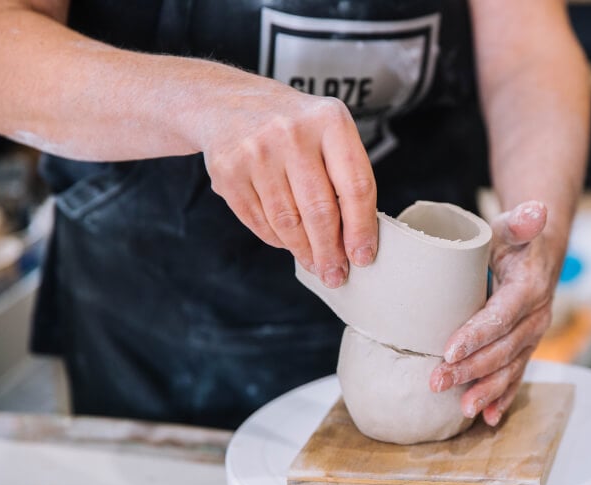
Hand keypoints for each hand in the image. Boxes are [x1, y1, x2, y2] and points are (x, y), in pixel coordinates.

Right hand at [199, 74, 377, 287]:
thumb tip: (356, 242)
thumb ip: (345, 178)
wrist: (227, 103)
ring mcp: (256, 151)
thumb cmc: (294, 127)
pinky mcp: (228, 172)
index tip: (363, 257)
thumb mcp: (328, 133)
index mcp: (330, 120)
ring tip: (315, 265)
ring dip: (304, 252)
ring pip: (288, 223)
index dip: (361, 229)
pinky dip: (277, 239)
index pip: (355, 186)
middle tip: (336, 275)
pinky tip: (288, 242)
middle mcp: (292, 132)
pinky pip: (260, 222)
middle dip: (330, 252)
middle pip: (320, 211)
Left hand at [429, 200, 561, 425]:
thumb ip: (521, 222)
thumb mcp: (513, 227)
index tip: (449, 350)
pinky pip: (516, 376)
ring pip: (510, 368)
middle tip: (436, 381)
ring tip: (462, 407)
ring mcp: (532, 337)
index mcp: (530, 289)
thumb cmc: (514, 239)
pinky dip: (503, 397)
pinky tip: (488, 417)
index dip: (478, 334)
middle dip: (471, 369)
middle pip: (503, 349)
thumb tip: (538, 210)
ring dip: (486, 389)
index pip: (502, 316)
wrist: (538, 253)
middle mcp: (536, 317)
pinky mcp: (525, 347)